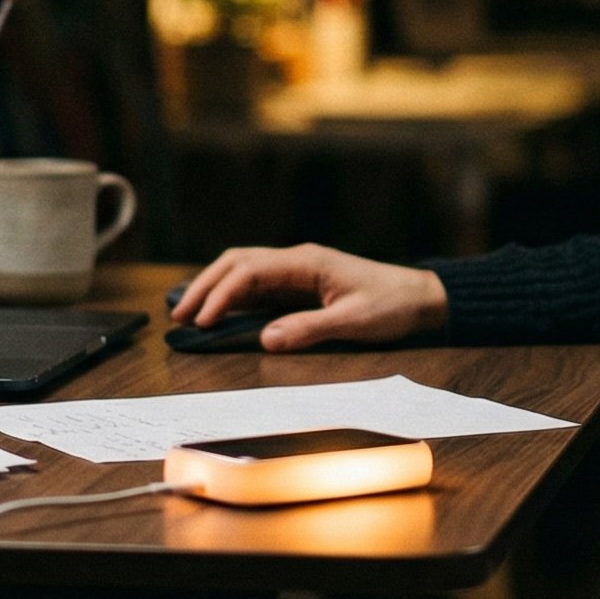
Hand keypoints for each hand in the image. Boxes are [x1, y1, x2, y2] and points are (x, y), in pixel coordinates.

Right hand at [170, 244, 449, 351]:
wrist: (420, 297)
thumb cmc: (392, 305)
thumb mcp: (354, 321)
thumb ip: (309, 329)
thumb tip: (266, 339)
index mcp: (306, 262)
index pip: (249, 271)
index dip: (220, 295)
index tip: (200, 320)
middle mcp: (297, 259)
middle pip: (237, 262)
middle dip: (205, 286)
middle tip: (178, 314)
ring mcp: (297, 269)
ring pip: (243, 269)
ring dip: (215, 288)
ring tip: (189, 313)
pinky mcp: (301, 283)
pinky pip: (258, 284)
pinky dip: (233, 294)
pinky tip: (219, 312)